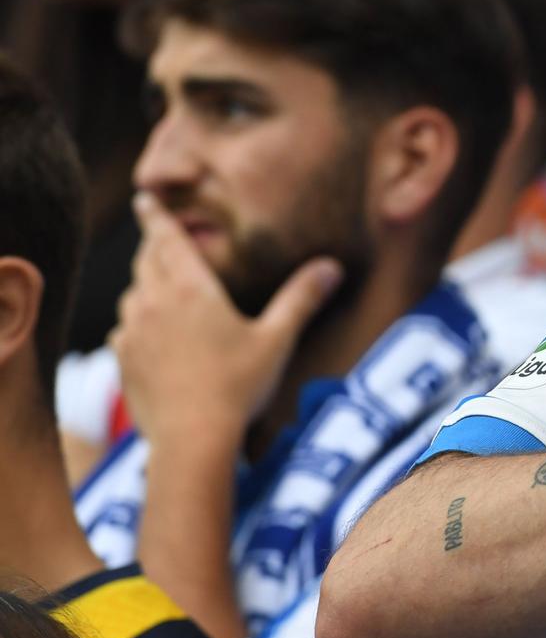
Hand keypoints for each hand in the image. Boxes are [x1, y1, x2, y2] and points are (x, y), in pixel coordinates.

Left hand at [110, 192, 341, 453]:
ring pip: (133, 293)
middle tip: (159, 238)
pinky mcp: (123, 360)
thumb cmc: (239, 386)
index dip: (156, 216)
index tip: (144, 198)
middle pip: (146, 262)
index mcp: (191, 289)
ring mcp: (133, 332)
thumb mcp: (277, 339)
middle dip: (153, 246)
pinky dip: (137, 320)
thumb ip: (302, 299)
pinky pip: (125, 327)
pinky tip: (151, 332)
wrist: (191, 439)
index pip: (167, 240)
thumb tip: (331, 266)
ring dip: (145, 283)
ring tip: (160, 286)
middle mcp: (154, 303)